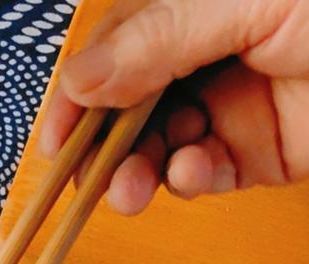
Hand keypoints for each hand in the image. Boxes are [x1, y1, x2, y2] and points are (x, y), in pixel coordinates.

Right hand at [39, 0, 308, 213]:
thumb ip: (160, 38)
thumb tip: (81, 78)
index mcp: (196, 4)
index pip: (117, 49)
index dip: (80, 95)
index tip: (56, 139)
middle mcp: (210, 50)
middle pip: (131, 105)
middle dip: (106, 146)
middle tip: (93, 180)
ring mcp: (235, 101)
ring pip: (162, 146)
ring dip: (142, 172)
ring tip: (136, 189)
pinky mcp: (263, 151)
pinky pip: (209, 173)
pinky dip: (193, 180)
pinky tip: (196, 172)